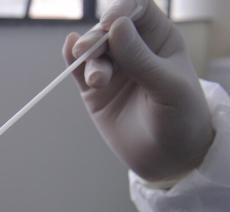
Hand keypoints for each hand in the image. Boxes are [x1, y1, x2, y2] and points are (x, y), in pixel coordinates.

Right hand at [63, 0, 213, 180]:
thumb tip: (116, 25)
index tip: (109, 24)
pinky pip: (79, 70)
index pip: (138, 10)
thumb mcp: (168, 88)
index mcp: (159, 41)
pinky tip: (70, 52)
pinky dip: (71, 61)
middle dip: (97, 38)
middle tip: (89, 52)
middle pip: (109, 29)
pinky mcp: (94, 90)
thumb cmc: (180, 119)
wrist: (166, 158)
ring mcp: (113, 70)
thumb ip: (141, 59)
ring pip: (93, 51)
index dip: (122, 10)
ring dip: (89, 59)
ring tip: (98, 81)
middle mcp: (134, 51)